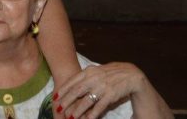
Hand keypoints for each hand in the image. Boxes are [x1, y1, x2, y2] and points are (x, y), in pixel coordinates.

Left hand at [54, 62, 169, 118]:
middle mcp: (94, 78)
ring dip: (78, 110)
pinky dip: (93, 113)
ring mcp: (103, 86)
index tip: (55, 97)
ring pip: (87, 100)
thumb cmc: (110, 73)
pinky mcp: (111, 95)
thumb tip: (70, 84)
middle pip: (77, 91)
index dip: (63, 90)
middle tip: (59, 108)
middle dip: (67, 101)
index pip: (72, 81)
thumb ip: (85, 77)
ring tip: (70, 117)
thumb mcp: (96, 71)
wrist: (131, 74)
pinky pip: (100, 106)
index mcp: (89, 71)